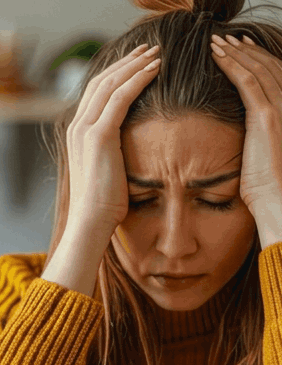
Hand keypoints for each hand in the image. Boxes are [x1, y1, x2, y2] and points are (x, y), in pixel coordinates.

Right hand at [42, 43, 160, 296]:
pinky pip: (121, 97)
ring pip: (111, 83)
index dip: (115, 74)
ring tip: (155, 54)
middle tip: (148, 50)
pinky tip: (156, 70)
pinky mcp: (99, 136)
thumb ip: (110, 153)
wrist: (91, 222)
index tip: (137, 63)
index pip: (94, 93)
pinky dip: (139, 79)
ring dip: (134, 65)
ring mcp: (84, 130)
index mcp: (76, 134)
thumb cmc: (102, 205)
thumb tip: (127, 151)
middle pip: (100, 81)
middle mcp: (76, 127)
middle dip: (125, 62)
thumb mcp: (105, 172)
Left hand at [210, 34, 281, 229]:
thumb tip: (243, 133)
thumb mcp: (261, 151)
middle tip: (224, 39)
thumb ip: (256, 133)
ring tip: (217, 43)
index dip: (254, 59)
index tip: (237, 49)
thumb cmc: (265, 184)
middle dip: (244, 50)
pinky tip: (217, 57)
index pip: (272, 75)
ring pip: (256, 69)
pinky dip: (232, 65)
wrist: (277, 197)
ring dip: (235, 53)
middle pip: (265, 66)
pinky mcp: (266, 115)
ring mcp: (279, 107)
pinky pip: (246, 82)